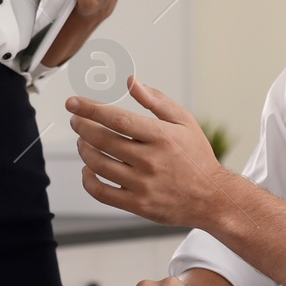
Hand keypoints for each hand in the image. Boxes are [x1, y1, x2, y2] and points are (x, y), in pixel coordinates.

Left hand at [68, 74, 226, 228]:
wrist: (213, 198)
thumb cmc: (197, 157)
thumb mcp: (184, 121)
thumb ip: (156, 100)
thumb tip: (131, 81)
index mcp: (161, 137)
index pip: (117, 119)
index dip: (90, 109)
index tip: (73, 103)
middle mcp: (150, 160)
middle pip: (102, 140)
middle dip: (82, 127)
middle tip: (76, 120)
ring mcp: (143, 185)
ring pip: (98, 164)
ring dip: (83, 149)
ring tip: (83, 141)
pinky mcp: (138, 205)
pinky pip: (102, 192)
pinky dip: (88, 179)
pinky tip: (88, 168)